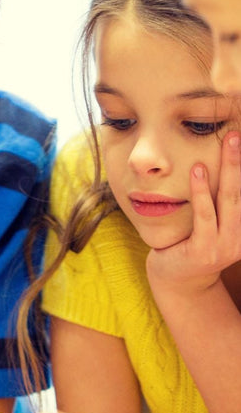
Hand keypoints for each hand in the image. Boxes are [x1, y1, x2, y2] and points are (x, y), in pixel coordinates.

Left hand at [146, 131, 240, 295]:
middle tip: (237, 135)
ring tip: (228, 143)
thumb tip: (228, 165)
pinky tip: (196, 169)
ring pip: (230, 200)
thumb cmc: (194, 242)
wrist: (176, 278)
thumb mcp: (215, 220)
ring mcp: (226, 245)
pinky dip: (201, 191)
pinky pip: (204, 215)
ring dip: (230, 169)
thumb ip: (224, 200)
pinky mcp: (204, 249)